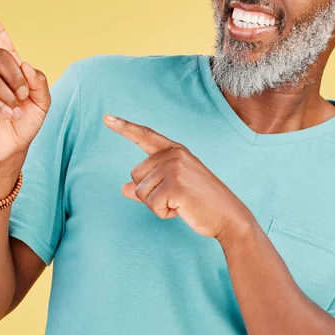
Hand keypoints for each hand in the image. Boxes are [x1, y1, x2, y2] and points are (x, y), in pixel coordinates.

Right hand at [0, 0, 50, 164]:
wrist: (13, 148)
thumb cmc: (26, 122)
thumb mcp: (42, 103)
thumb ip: (39, 83)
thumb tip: (25, 65)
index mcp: (8, 68)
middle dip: (17, 76)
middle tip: (24, 96)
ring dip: (9, 95)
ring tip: (15, 111)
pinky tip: (7, 114)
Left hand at [103, 114, 252, 239]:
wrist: (228, 216)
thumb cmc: (200, 203)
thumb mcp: (173, 189)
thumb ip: (148, 186)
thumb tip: (123, 188)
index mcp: (175, 150)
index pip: (145, 136)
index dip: (124, 127)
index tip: (106, 118)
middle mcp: (174, 155)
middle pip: (136, 175)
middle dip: (150, 193)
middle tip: (178, 197)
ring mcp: (174, 168)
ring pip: (141, 192)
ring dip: (158, 205)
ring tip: (182, 203)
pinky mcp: (175, 185)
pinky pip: (151, 204)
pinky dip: (163, 213)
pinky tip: (182, 209)